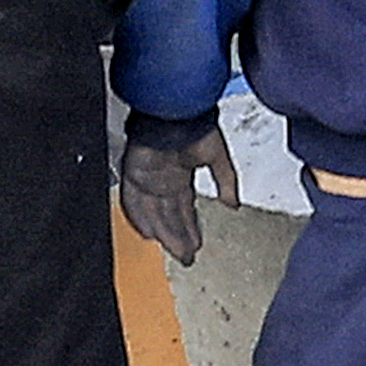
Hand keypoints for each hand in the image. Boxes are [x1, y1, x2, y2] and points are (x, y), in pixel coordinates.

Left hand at [117, 121, 228, 267]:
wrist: (175, 109)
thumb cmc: (194, 123)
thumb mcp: (218, 158)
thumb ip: (227, 182)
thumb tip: (233, 204)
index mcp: (180, 174)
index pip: (185, 209)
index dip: (190, 228)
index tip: (196, 244)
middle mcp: (163, 179)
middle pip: (170, 216)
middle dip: (180, 238)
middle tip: (187, 257)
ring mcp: (147, 177)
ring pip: (154, 214)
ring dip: (165, 234)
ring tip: (177, 252)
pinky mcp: (133, 172)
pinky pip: (132, 201)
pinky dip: (138, 218)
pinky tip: (148, 234)